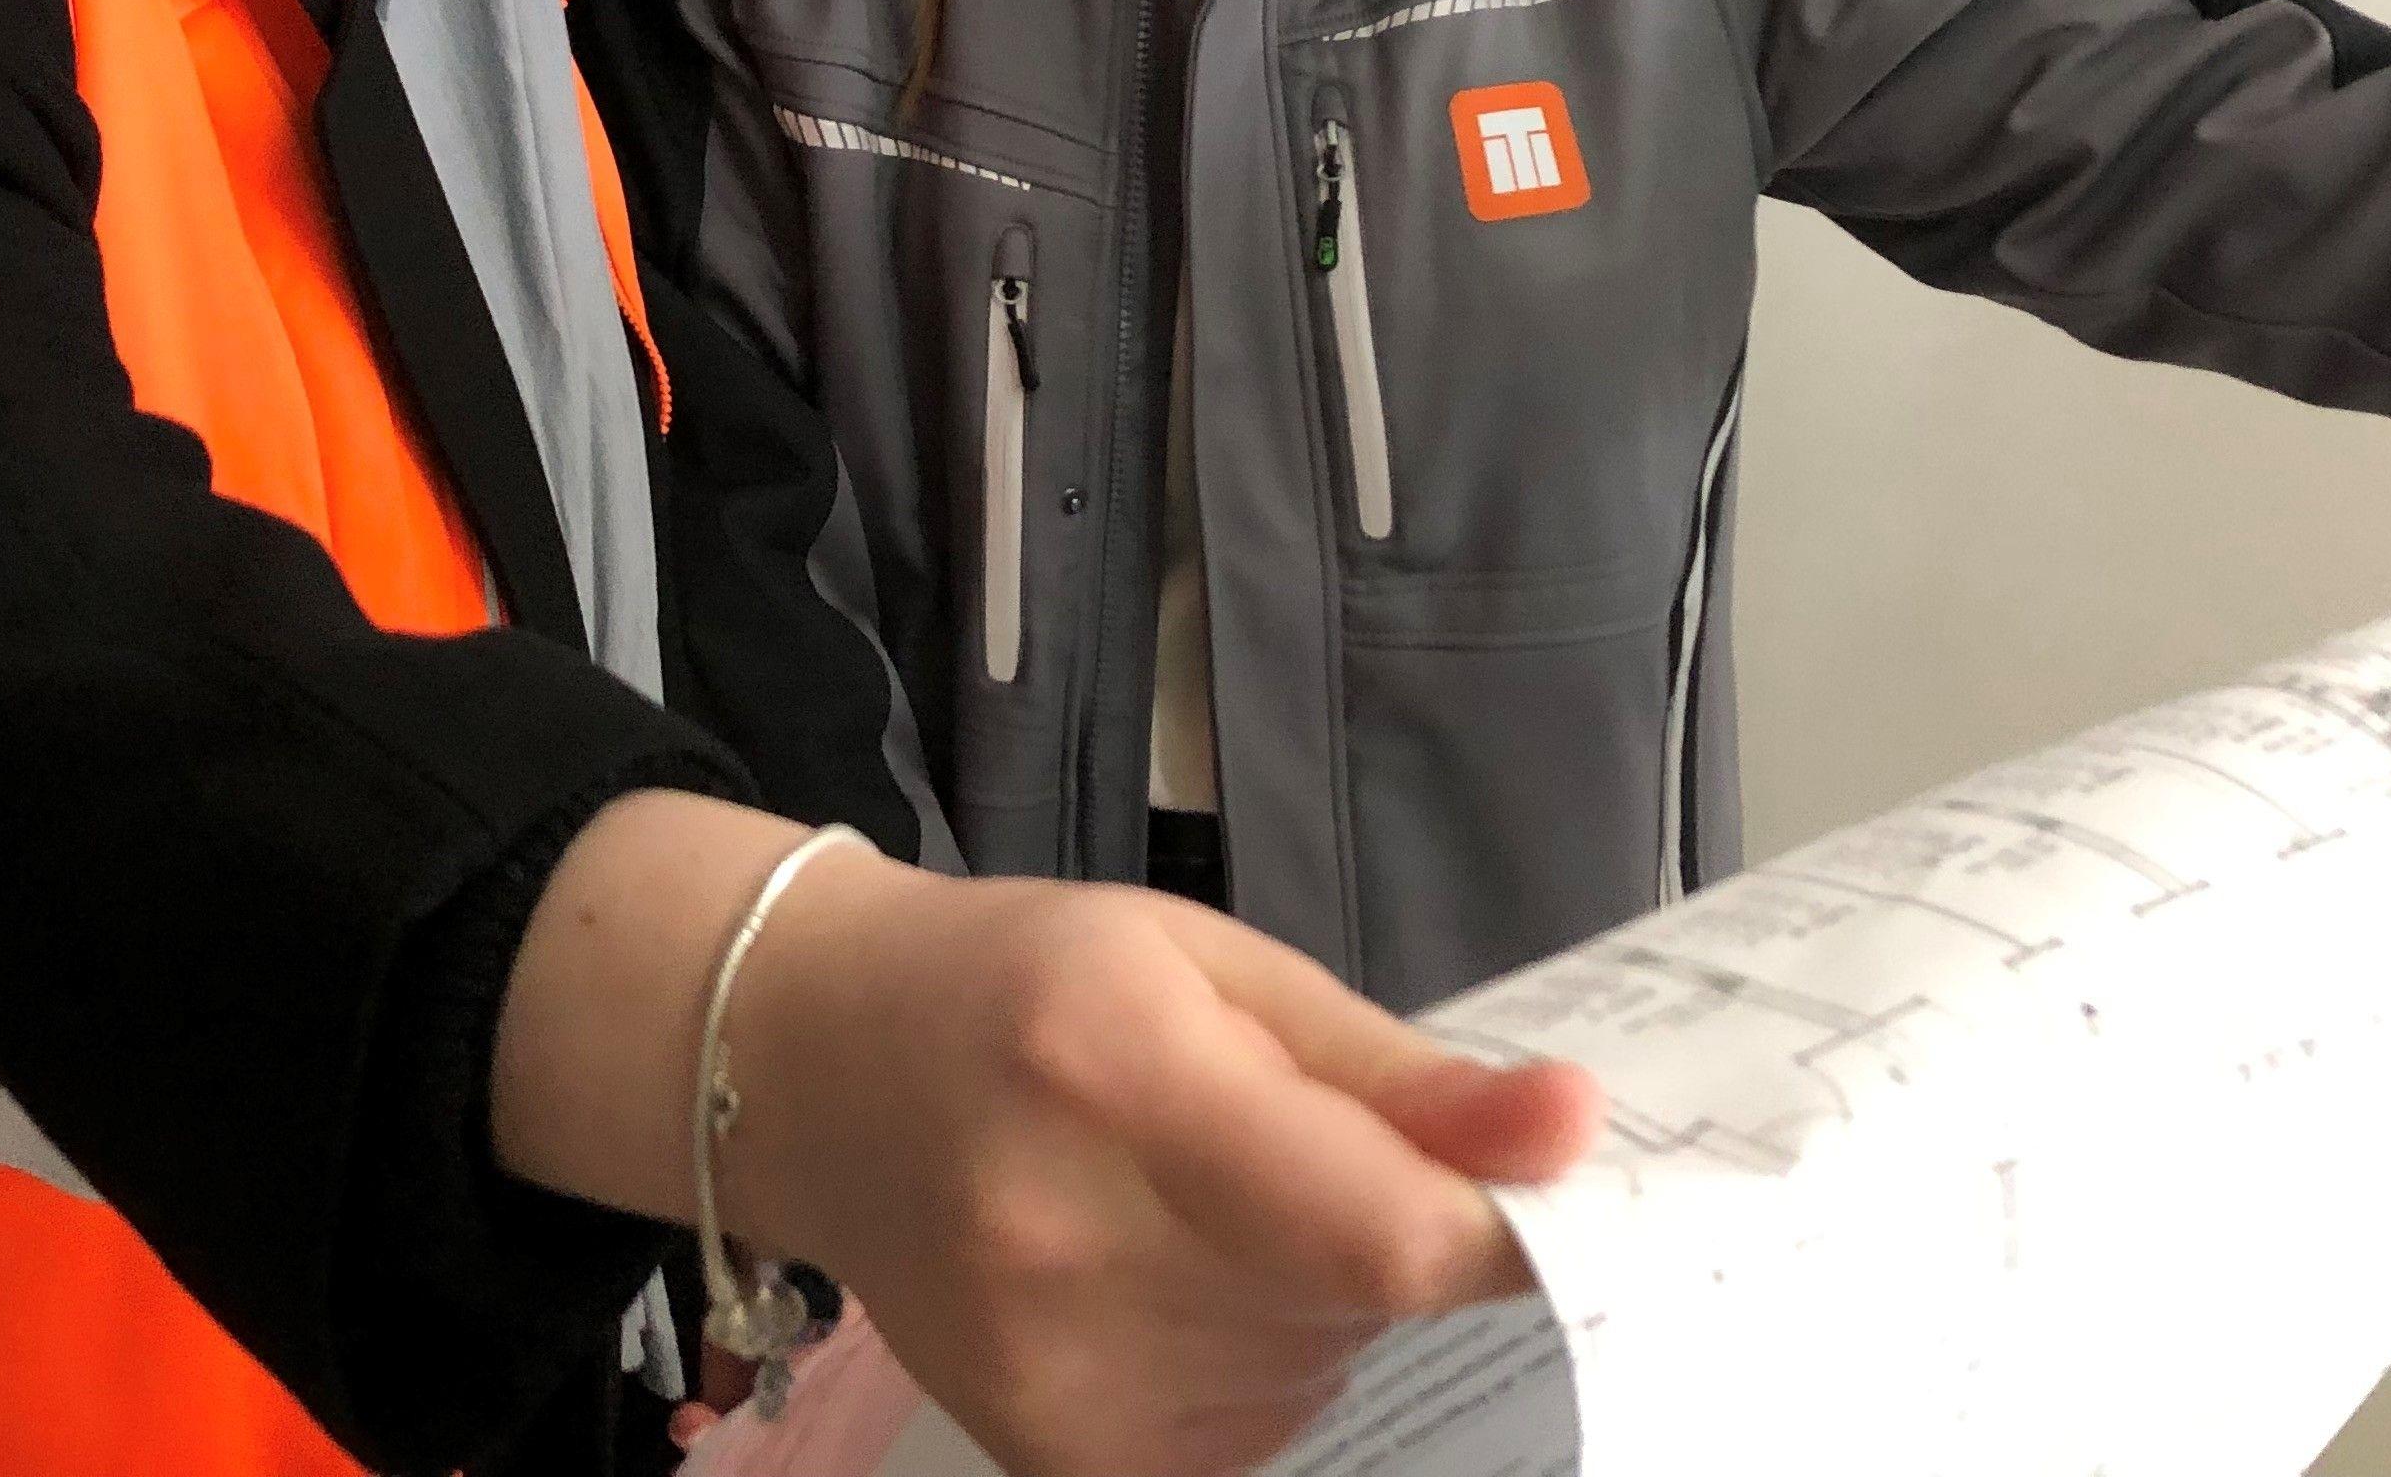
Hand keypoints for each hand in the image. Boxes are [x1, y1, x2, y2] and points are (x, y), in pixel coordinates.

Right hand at [714, 852, 1599, 1476]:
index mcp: (1120, 1071)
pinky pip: (1254, 1430)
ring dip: (1313, 1297)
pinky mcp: (1053, 1455)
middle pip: (1358, 1299)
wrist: (819, 1070)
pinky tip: (1166, 1277)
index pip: (1374, 1227)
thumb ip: (1392, 1069)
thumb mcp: (1212, 962)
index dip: (1496, 1229)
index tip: (1558, 1187)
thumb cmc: (1031, 983)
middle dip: (1379, 1224)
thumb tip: (1571, 1130)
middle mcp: (1072, 1242)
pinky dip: (1256, 1361)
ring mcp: (1053, 1373)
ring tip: (1198, 1199)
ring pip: (1321, 1369)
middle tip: (1281, 1137)